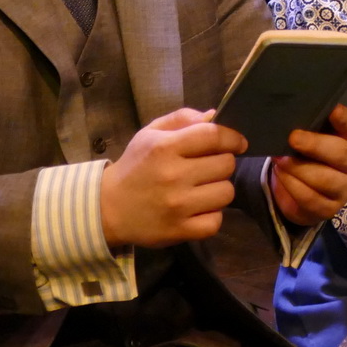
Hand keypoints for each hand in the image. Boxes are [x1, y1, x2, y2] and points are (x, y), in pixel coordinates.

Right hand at [99, 108, 246, 248]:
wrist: (107, 208)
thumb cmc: (135, 166)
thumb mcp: (151, 134)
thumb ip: (182, 119)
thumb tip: (214, 116)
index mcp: (165, 148)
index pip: (214, 135)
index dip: (232, 138)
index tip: (238, 143)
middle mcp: (173, 176)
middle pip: (226, 165)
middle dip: (223, 163)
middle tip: (209, 167)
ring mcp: (177, 205)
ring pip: (226, 193)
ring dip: (219, 189)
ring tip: (204, 188)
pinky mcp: (179, 230)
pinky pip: (215, 221)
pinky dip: (212, 215)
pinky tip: (199, 208)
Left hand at [270, 105, 346, 226]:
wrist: (309, 189)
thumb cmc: (312, 153)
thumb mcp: (315, 135)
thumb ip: (311, 125)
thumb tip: (293, 113)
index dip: (344, 119)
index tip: (333, 109)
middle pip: (341, 154)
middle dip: (315, 145)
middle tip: (292, 138)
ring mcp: (345, 189)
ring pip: (324, 179)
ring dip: (298, 168)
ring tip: (280, 160)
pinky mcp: (330, 209)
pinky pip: (309, 198)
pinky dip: (291, 185)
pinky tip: (280, 175)